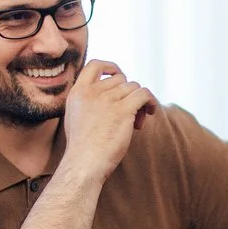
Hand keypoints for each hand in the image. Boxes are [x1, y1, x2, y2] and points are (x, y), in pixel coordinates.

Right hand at [58, 60, 157, 179]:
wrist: (84, 163)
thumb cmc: (83, 149)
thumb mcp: (76, 118)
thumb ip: (89, 103)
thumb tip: (115, 96)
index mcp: (77, 93)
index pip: (94, 65)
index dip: (110, 67)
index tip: (119, 76)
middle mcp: (92, 92)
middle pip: (121, 80)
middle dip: (128, 94)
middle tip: (130, 114)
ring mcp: (107, 99)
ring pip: (134, 87)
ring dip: (139, 102)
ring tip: (135, 121)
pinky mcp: (123, 110)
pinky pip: (144, 94)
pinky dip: (150, 101)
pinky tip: (150, 112)